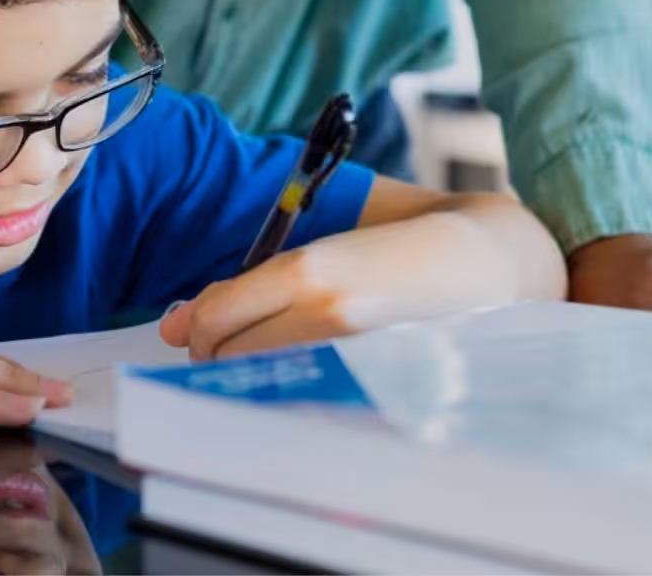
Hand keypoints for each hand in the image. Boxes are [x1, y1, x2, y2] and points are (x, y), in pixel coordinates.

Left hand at [161, 211, 528, 360]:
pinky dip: (292, 387)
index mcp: (302, 271)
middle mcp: (320, 312)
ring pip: (256, 379)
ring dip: (254, 370)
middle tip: (252, 337)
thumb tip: (174, 326)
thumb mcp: (314, 255)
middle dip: (221, 350)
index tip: (209, 328)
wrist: (477, 264)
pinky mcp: (369, 381)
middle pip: (222, 354)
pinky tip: (313, 371)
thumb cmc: (390, 255)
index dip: (198, 327)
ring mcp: (346, 353)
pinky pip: (300, 396)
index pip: (210, 318)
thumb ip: (242, 290)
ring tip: (289, 350)